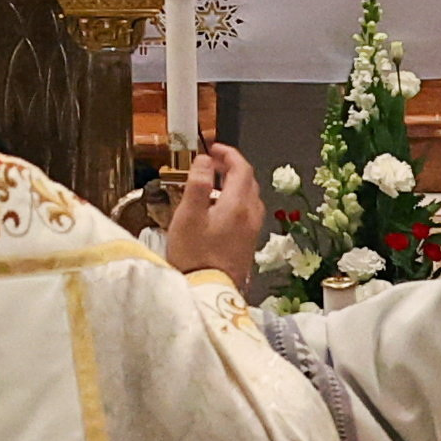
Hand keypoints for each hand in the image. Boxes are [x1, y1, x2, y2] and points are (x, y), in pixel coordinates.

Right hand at [161, 139, 265, 282]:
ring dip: (235, 185)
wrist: (208, 292)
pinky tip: (220, 210)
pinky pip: (248, 213)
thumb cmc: (194, 254)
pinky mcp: (248, 244)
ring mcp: (252, 231)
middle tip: (213, 163)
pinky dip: (237, 201)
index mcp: (237, 204)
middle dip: (232, 167)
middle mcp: (250, 215)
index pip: (241, 168)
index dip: (229, 154)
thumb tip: (205, 160)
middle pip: (248, 181)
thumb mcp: (188, 216)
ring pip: (250, 197)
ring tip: (214, 184)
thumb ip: (197, 184)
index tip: (213, 148)